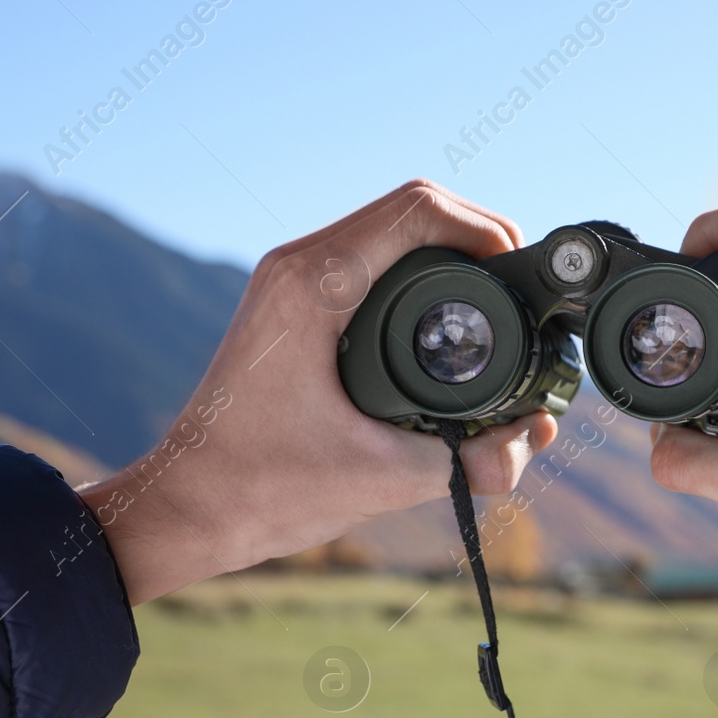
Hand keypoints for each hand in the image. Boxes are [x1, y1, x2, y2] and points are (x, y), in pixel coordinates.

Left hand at [78, 181, 558, 604]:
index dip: (487, 230)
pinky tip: (447, 325)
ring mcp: (293, 281)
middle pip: (414, 208)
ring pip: (393, 231)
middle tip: (521, 293)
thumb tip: (531, 443)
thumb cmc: (260, 491)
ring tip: (497, 303)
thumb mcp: (382, 479)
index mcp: (312, 286)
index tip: (522, 276)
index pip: (419, 210)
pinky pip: (372, 262)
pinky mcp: (295, 305)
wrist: (185, 508)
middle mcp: (298, 267)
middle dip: (480, 240)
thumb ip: (469, 463)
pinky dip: (420, 277)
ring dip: (451, 255)